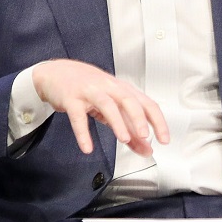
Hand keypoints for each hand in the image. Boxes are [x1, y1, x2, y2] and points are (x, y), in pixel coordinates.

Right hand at [31, 59, 169, 157]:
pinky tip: (87, 147)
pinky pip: (78, 116)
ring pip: (107, 105)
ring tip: (124, 139)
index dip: (158, 122)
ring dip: (117, 122)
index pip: (147, 104)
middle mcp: (109, 88)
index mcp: (123, 90)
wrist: (56, 73)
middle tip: (145, 137)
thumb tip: (146, 149)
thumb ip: (129, 129)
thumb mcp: (112, 107)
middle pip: (129, 100)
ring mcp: (90, 92)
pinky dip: (83, 133)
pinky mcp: (71, 99)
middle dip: (139, 119)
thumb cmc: (88, 88)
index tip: (165, 139)